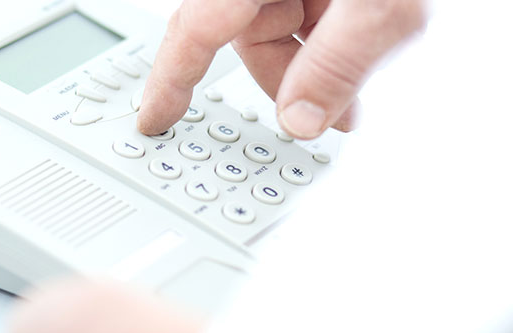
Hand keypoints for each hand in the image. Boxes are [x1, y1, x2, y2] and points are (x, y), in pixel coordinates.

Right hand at [137, 0, 426, 138]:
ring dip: (312, 69)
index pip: (196, 28)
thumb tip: (302, 120)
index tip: (155, 120)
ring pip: (277, 31)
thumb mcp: (380, 6)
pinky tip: (356, 64)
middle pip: (244, 36)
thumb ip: (337, 63)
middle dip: (284, 83)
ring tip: (353, 97)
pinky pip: (304, 19)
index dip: (169, 80)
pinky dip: (327, 48)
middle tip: (320, 119)